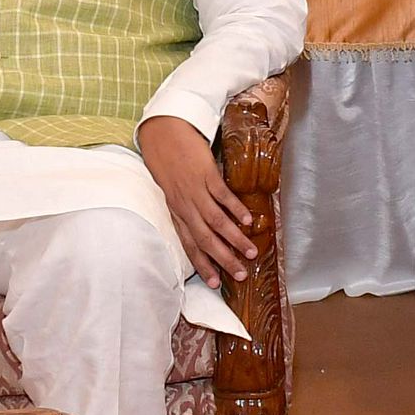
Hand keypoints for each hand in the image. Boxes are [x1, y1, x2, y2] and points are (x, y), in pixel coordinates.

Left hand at [140, 114, 256, 284]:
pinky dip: (235, 209)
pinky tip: (248, 220)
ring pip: (215, 222)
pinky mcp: (206, 174)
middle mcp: (184, 206)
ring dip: (234, 239)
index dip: (203, 264)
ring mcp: (194, 191)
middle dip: (223, 259)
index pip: (190, 245)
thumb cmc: (167, 161)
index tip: (215, 282)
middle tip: (240, 275)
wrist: (163, 131)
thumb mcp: (171, 190)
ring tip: (251, 252)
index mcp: (176, 212)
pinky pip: (221, 196)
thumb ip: (186, 207)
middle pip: (205, 239)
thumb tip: (205, 224)